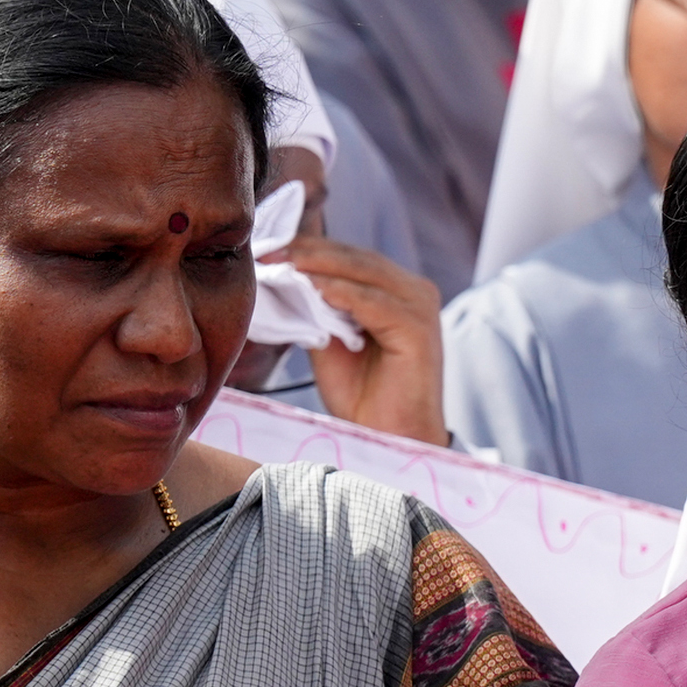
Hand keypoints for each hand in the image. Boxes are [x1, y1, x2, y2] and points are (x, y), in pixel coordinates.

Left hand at [282, 234, 444, 445]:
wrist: (388, 439)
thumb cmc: (361, 396)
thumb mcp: (330, 340)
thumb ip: (316, 306)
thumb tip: (280, 273)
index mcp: (397, 290)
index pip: (349, 257)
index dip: (307, 249)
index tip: (266, 247)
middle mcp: (415, 291)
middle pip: (356, 258)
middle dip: (307, 251)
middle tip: (266, 249)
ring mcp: (420, 307)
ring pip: (363, 272)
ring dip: (318, 265)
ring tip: (280, 263)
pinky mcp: (419, 328)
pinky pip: (373, 301)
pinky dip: (340, 292)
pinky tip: (310, 287)